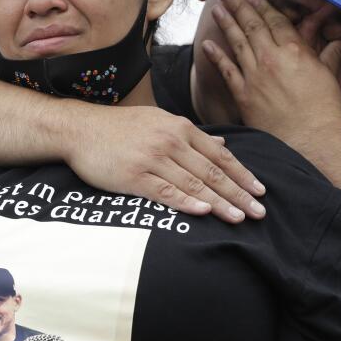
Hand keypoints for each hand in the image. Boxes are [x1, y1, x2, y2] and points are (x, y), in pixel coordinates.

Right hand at [65, 103, 266, 223]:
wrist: (80, 128)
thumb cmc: (121, 128)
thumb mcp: (160, 122)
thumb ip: (192, 136)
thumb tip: (223, 145)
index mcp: (180, 128)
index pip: (220, 156)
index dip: (242, 175)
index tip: (260, 192)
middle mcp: (171, 141)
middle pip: (212, 172)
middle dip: (239, 193)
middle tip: (259, 212)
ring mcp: (153, 158)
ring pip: (193, 183)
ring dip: (220, 203)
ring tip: (239, 218)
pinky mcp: (134, 175)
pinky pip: (165, 191)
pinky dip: (186, 201)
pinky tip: (204, 212)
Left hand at [201, 0, 340, 152]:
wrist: (311, 143)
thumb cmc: (325, 112)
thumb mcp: (330, 77)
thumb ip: (334, 54)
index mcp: (295, 51)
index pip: (275, 21)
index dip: (262, 6)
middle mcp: (272, 59)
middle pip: (252, 26)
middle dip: (238, 6)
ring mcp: (255, 77)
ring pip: (236, 43)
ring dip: (225, 23)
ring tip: (216, 8)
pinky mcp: (244, 96)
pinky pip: (226, 71)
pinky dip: (216, 57)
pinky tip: (207, 45)